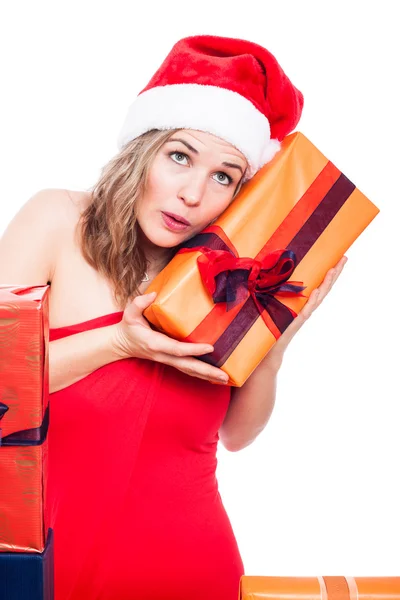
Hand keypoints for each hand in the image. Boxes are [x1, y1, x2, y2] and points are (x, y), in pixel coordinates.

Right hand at [111, 292, 229, 384]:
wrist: (121, 344)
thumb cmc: (128, 327)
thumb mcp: (129, 313)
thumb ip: (139, 303)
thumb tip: (153, 295)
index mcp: (155, 343)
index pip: (177, 349)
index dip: (193, 350)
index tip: (210, 347)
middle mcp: (163, 355)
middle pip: (187, 366)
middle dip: (206, 371)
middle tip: (224, 376)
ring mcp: (167, 360)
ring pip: (189, 370)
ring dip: (207, 375)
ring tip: (225, 379)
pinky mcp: (170, 360)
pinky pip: (187, 369)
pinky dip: (201, 374)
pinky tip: (214, 377)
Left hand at [260, 255, 348, 370]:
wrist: (266, 352)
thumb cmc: (267, 329)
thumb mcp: (270, 306)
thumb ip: (270, 292)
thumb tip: (261, 272)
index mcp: (301, 303)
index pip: (318, 284)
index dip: (328, 272)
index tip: (338, 257)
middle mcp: (304, 308)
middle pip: (323, 288)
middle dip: (334, 274)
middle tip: (344, 258)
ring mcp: (301, 316)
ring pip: (318, 298)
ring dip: (326, 284)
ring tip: (334, 270)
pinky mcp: (294, 323)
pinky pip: (305, 311)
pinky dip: (312, 301)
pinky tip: (317, 291)